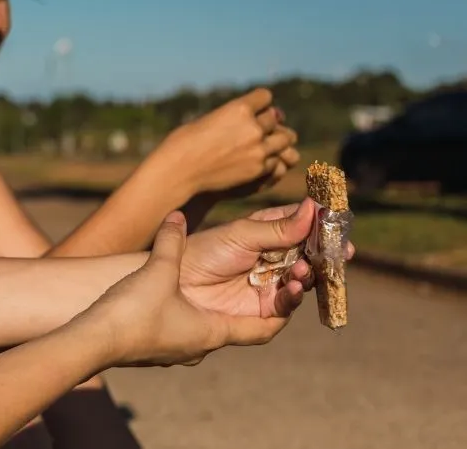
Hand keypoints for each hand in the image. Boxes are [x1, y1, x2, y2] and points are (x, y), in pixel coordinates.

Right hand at [80, 212, 288, 367]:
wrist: (90, 343)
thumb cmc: (130, 315)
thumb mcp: (157, 271)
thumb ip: (171, 241)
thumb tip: (176, 216)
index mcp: (213, 333)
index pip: (265, 328)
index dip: (282, 308)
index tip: (291, 285)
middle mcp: (201, 345)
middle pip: (241, 325)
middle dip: (254, 300)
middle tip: (260, 274)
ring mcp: (179, 348)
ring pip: (211, 326)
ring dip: (221, 306)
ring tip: (222, 281)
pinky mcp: (158, 345)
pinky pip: (186, 327)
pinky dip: (194, 310)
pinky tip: (181, 293)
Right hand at [152, 89, 299, 201]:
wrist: (178, 172)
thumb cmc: (185, 142)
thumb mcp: (209, 118)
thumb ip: (234, 116)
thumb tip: (254, 116)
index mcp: (238, 108)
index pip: (265, 97)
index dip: (258, 103)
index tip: (253, 110)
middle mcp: (252, 127)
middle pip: (276, 118)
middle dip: (267, 122)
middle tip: (258, 129)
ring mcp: (258, 149)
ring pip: (285, 139)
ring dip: (276, 140)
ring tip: (265, 144)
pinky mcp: (259, 169)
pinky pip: (277, 160)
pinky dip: (270, 160)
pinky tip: (256, 161)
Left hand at [180, 199, 354, 316]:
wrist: (178, 284)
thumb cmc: (205, 250)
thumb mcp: (243, 234)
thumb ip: (280, 228)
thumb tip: (315, 208)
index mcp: (266, 233)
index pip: (301, 225)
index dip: (321, 225)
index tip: (340, 223)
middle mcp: (272, 258)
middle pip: (309, 255)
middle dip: (325, 254)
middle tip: (341, 252)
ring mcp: (270, 284)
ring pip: (303, 279)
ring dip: (308, 274)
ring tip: (302, 269)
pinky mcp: (264, 310)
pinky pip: (287, 304)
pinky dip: (294, 295)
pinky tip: (293, 286)